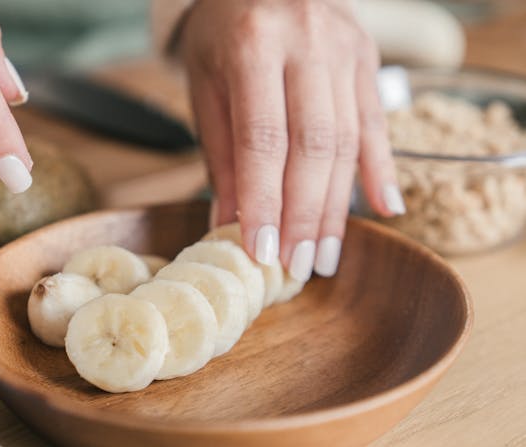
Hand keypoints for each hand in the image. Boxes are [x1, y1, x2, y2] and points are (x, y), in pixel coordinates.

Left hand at [179, 0, 404, 278]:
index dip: (265, 201)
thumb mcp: (206, 89)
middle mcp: (307, 43)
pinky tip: (385, 209)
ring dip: (337, 206)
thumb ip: (221, 156)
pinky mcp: (367, 58)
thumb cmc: (220, 34)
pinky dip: (381, 169)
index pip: (264, 139)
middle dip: (305, 215)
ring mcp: (346, 48)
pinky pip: (376, 122)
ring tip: (326, 256)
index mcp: (254, 46)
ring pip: (348, 141)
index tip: (262, 252)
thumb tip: (229, 226)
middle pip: (314, 146)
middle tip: (298, 266)